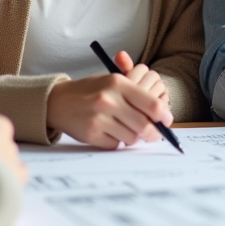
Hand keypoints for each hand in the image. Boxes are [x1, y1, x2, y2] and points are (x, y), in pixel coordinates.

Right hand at [47, 55, 172, 148]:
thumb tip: (163, 116)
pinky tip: (107, 131)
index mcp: (118, 82)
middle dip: (152, 133)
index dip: (163, 116)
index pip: (152, 104)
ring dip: (132, 136)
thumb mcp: (113, 81)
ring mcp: (99, 117)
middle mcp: (108, 99)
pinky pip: (115, 144)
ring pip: (131, 137)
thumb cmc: (92, 91)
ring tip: (122, 127)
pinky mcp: (91, 133)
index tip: (166, 121)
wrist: (58, 101)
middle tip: (152, 134)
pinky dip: (116, 141)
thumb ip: (137, 95)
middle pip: (144, 125)